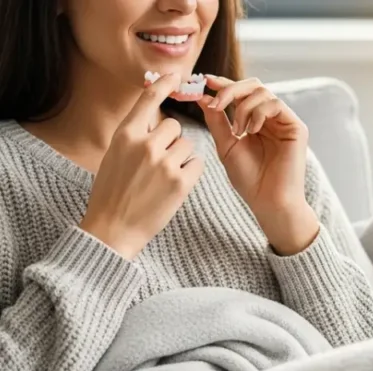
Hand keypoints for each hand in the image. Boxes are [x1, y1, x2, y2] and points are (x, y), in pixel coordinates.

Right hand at [80, 73, 204, 259]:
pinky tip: (174, 185)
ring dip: (181, 157)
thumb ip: (135, 137)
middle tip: (158, 161)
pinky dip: (190, 172)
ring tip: (163, 177)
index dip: (163, 85)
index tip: (175, 75)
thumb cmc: (112, 193)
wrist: (113, 229)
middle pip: (175, 126)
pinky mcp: (181, 182)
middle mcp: (145, 145)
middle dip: (171, 140)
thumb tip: (156, 121)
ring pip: (188, 145)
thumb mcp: (114, 156)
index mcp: (125, 136)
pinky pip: (197, 164)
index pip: (147, 102)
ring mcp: (164, 163)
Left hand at [199, 75, 318, 255]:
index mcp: (256, 121)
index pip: (242, 93)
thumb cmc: (249, 179)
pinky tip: (251, 131)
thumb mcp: (226, 145)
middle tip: (216, 103)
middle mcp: (272, 119)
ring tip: (238, 130)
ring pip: (263, 92)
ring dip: (243, 107)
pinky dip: (258, 112)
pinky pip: (275, 104)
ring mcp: (286, 122)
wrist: (268, 201)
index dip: (224, 84)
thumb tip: (202, 96)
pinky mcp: (297, 127)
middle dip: (231, 90)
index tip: (205, 81)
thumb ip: (216, 120)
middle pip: (253, 85)